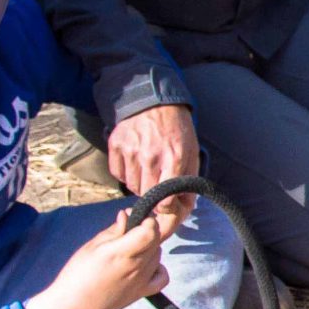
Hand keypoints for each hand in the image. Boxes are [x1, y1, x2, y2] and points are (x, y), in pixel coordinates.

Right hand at [23, 208, 176, 308]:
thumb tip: (128, 215)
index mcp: (121, 252)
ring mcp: (142, 281)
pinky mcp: (143, 293)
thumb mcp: (92, 246)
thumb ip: (114, 230)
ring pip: (158, 254)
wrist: (73, 308)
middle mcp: (136, 267)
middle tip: (128, 234)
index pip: (151, 231)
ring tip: (129, 251)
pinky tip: (144, 266)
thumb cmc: (77, 275)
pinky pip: (163, 276)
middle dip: (145, 231)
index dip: (147, 220)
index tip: (136, 219)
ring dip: (149, 248)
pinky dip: (158, 268)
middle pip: (156, 240)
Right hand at [107, 104, 198, 222]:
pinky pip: (117, 174)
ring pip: (131, 186)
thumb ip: (189, 179)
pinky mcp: (116, 145)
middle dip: (154, 197)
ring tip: (148, 171)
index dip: (167, 207)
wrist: (155, 102)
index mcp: (174, 158)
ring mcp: (131, 151)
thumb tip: (185, 206)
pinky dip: (126, 174)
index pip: (165, 201)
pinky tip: (135, 164)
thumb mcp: (192, 151)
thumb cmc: (177, 129)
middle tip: (157, 186)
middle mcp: (150, 156)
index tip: (168, 203)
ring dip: (139, 184)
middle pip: (146, 195)